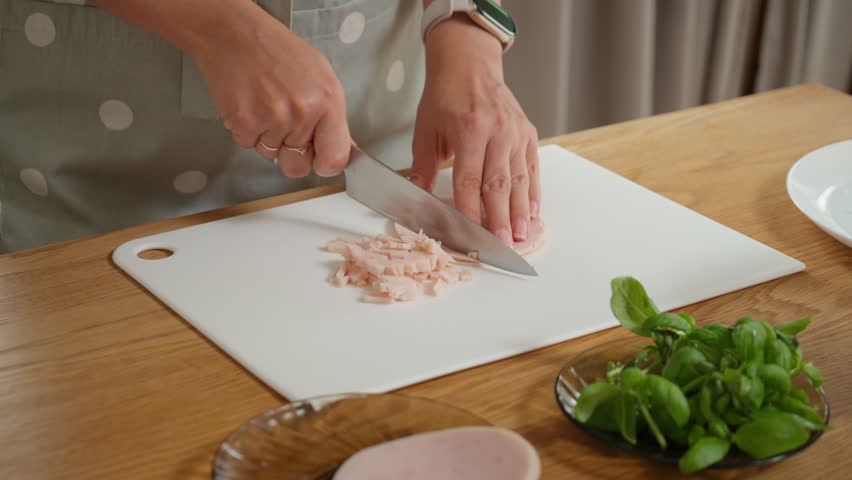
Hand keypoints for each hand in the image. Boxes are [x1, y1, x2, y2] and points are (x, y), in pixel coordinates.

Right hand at [190, 6, 350, 176]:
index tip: (318, 158)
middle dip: (291, 154)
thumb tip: (338, 148)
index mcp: (328, 101)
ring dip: (267, 136)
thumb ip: (332, 116)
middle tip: (284, 126)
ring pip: (271, 154)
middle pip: (298, 166)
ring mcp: (273, 119)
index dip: (324, 163)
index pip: (334, 159)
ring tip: (265, 103)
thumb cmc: (277, 50)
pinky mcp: (244, 123)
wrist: (234, 34)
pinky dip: (247, 129)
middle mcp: (303, 112)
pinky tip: (250, 103)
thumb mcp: (321, 75)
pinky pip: (248, 144)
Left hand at [410, 15, 540, 245]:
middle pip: (498, 184)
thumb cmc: (444, 95)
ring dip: (520, 212)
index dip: (470, 211)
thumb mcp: (426, 130)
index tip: (471, 234)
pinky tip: (532, 212)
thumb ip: (423, 168)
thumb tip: (417, 201)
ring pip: (519, 179)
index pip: (470, 180)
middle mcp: (496, 131)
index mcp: (469, 129)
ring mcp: (515, 132)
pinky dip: (533, 192)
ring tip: (520, 236)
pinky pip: (532, 168)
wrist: (469, 63)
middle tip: (501, 245)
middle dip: (500, 219)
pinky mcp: (527, 133)